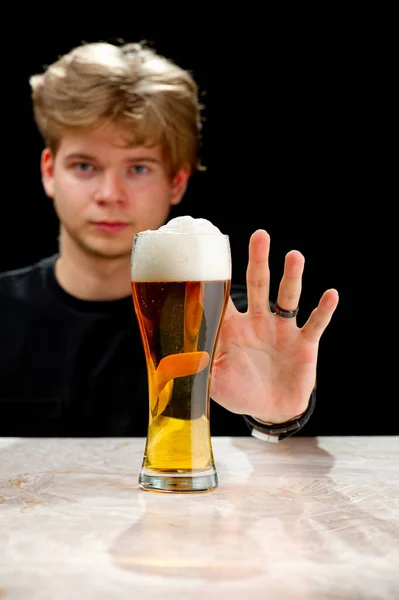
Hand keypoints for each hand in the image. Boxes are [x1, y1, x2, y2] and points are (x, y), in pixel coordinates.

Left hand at [210, 229, 338, 422]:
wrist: (271, 409)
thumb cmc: (238, 391)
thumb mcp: (213, 382)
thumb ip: (196, 368)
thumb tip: (171, 361)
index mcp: (232, 326)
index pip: (224, 296)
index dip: (218, 277)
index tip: (213, 252)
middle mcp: (257, 320)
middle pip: (258, 284)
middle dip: (258, 260)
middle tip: (260, 236)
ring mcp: (282, 329)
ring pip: (287, 297)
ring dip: (292, 277)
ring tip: (294, 256)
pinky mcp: (304, 343)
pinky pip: (315, 323)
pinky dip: (323, 310)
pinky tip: (330, 294)